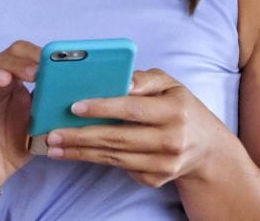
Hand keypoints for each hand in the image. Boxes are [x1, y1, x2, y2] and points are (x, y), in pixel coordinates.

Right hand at [0, 40, 39, 197]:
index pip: (16, 53)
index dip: (32, 53)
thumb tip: (70, 85)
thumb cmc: (15, 141)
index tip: (50, 60)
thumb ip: (48, 102)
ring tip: (5, 79)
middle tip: (34, 73)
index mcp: (10, 81)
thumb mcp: (39, 121)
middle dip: (15, 62)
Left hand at [44, 68, 233, 187]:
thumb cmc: (180, 107)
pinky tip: (75, 154)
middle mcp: (171, 139)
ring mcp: (164, 164)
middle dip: (81, 136)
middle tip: (52, 133)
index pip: (132, 108)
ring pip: (114, 157)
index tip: (74, 106)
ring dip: (81, 152)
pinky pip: (120, 167)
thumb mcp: (170, 84)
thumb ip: (145, 79)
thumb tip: (122, 81)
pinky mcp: (156, 179)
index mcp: (175, 110)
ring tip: (55, 146)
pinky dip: (95, 160)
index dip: (102, 107)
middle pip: (118, 138)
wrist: (206, 148)